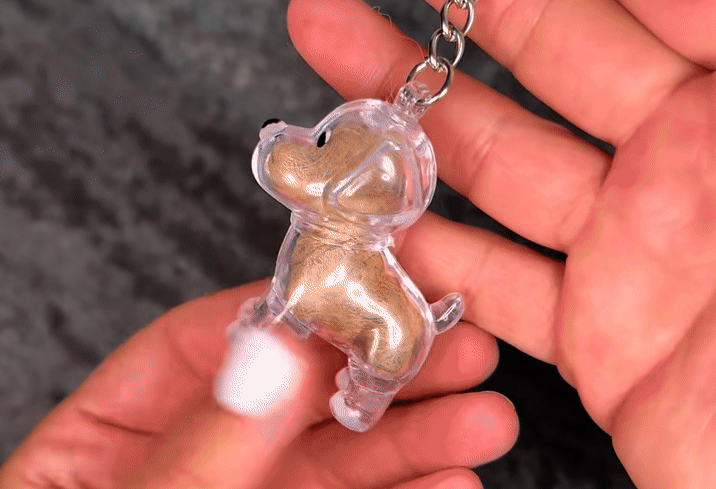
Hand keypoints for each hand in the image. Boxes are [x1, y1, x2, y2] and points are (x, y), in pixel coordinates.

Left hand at [0, 280, 516, 487]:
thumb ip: (197, 455)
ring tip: (480, 419)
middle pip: (289, 402)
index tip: (357, 300)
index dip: (283, 317)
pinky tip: (451, 485)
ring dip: (412, 440)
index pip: (197, 351)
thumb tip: (268, 360)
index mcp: (102, 446)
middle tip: (456, 353)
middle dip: (378, 374)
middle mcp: (181, 469)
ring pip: (334, 465)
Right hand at [285, 0, 715, 486]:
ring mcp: (636, 253)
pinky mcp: (604, 337)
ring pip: (501, 175)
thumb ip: (713, 36)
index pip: (628, 7)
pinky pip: (502, 290)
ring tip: (333, 95)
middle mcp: (686, 165)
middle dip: (453, 28)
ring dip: (412, 136)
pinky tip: (375, 231)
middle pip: (546, 71)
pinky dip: (436, 264)